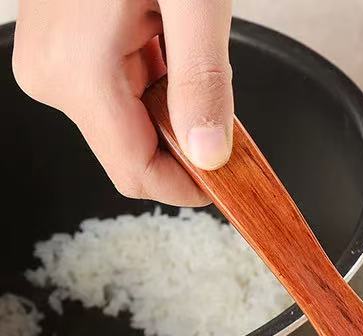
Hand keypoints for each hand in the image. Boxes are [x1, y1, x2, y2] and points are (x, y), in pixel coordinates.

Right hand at [12, 0, 233, 205]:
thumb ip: (203, 80)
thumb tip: (209, 155)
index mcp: (77, 72)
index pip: (137, 174)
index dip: (191, 189)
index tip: (236, 183)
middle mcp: (53, 75)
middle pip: (134, 153)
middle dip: (188, 145)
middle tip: (226, 105)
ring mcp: (54, 62)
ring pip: (131, 127)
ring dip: (176, 111)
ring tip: (193, 52)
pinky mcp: (65, 50)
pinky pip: (121, 96)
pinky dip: (160, 89)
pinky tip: (172, 47)